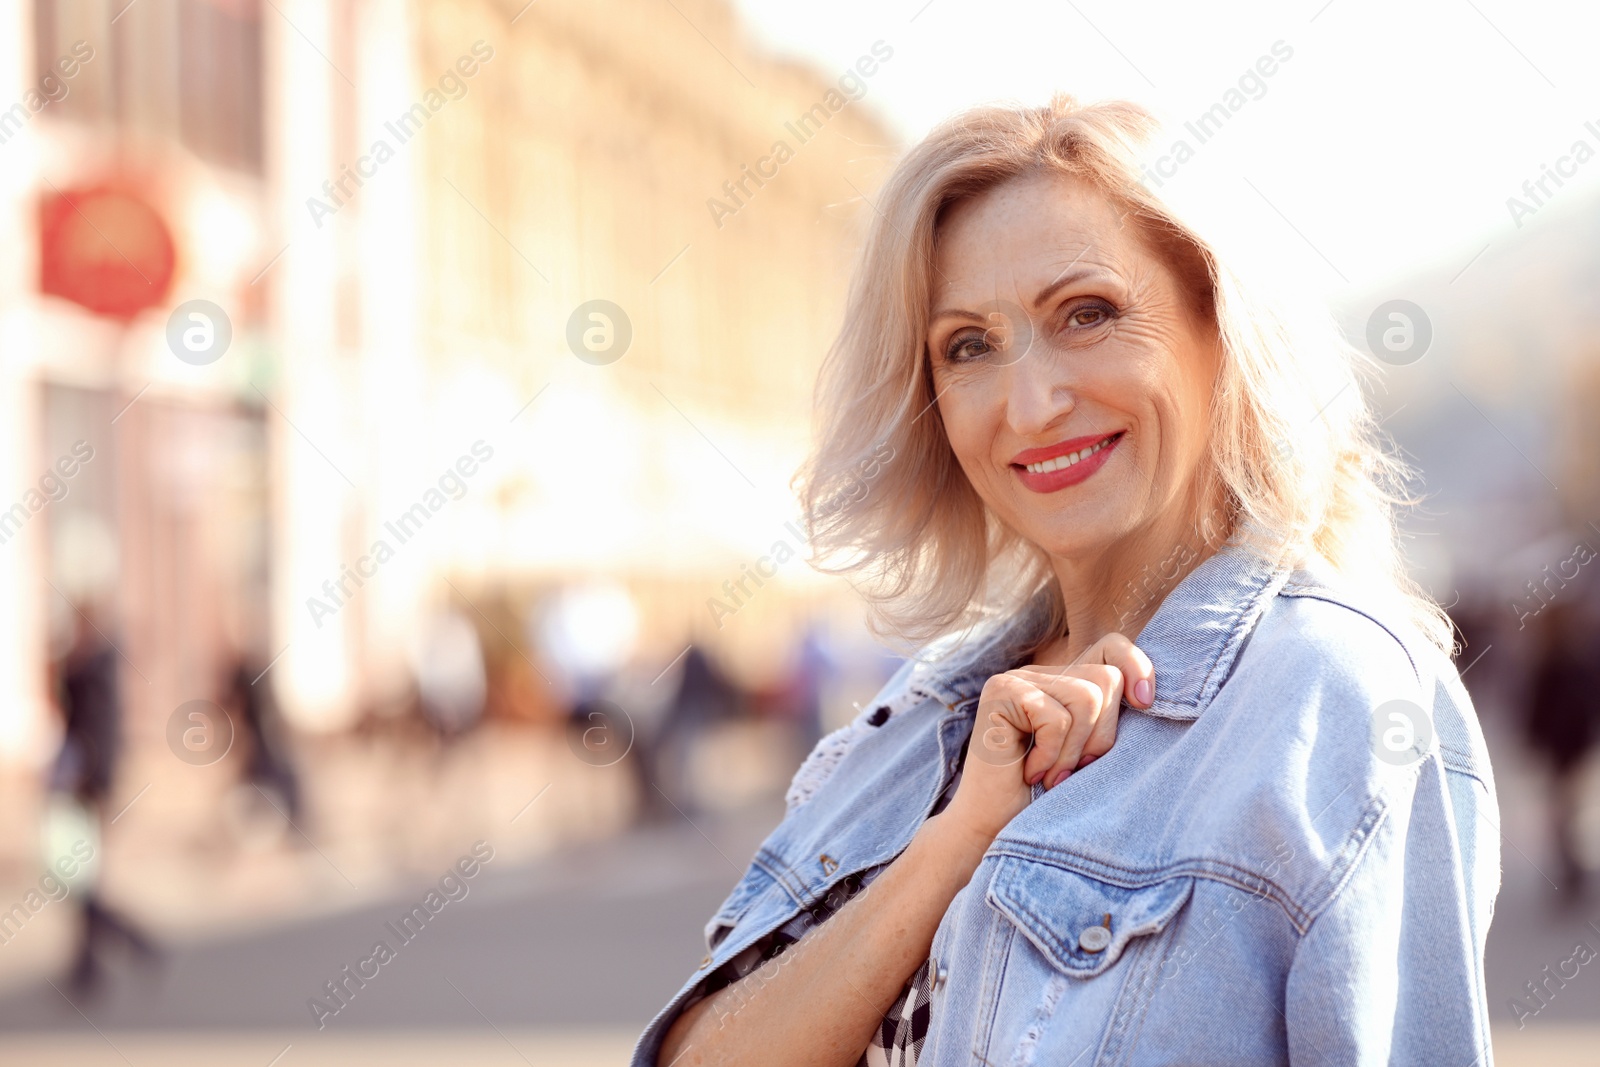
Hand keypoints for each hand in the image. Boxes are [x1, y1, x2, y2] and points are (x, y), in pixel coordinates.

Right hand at [941, 632, 1153, 845]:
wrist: (994, 827)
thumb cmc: (1046, 797)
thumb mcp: (1091, 754)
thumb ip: (1111, 721)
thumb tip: (1147, 697)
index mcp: (1064, 681)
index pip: (1113, 647)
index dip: (1138, 669)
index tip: (1144, 705)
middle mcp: (1040, 672)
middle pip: (1107, 678)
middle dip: (1102, 735)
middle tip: (1075, 768)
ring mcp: (1017, 679)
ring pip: (1087, 697)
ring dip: (1075, 751)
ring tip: (1054, 774)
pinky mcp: (1000, 692)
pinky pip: (1056, 719)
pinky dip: (1051, 756)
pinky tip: (1031, 772)